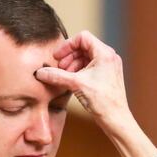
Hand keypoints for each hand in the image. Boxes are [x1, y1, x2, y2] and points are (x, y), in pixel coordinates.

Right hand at [35, 31, 156, 156]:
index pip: (82, 37)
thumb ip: (56, 76)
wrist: (116, 119)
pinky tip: (72, 82)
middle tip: (59, 68)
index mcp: (104, 53)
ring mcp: (109, 66)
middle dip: (69, 56)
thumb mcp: (75, 84)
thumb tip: (40, 72)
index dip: (67, 45)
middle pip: (83, 47)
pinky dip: (80, 71)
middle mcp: (109, 57)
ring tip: (64, 76)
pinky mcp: (108, 76)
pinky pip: (91, 66)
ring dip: (73, 64)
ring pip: (87, 57)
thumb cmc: (102, 101)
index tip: (57, 57)